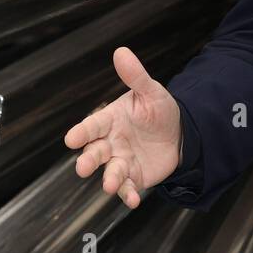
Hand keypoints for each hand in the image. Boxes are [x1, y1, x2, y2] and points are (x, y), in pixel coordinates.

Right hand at [63, 46, 182, 207]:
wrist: (180, 133)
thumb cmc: (158, 110)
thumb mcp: (151, 92)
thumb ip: (136, 76)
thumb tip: (121, 51)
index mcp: (109, 120)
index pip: (92, 126)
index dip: (82, 132)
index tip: (72, 138)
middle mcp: (110, 143)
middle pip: (94, 153)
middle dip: (87, 160)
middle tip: (83, 167)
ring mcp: (120, 162)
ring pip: (109, 172)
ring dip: (109, 180)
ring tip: (110, 185)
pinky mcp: (134, 177)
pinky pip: (128, 188)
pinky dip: (129, 195)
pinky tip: (134, 200)